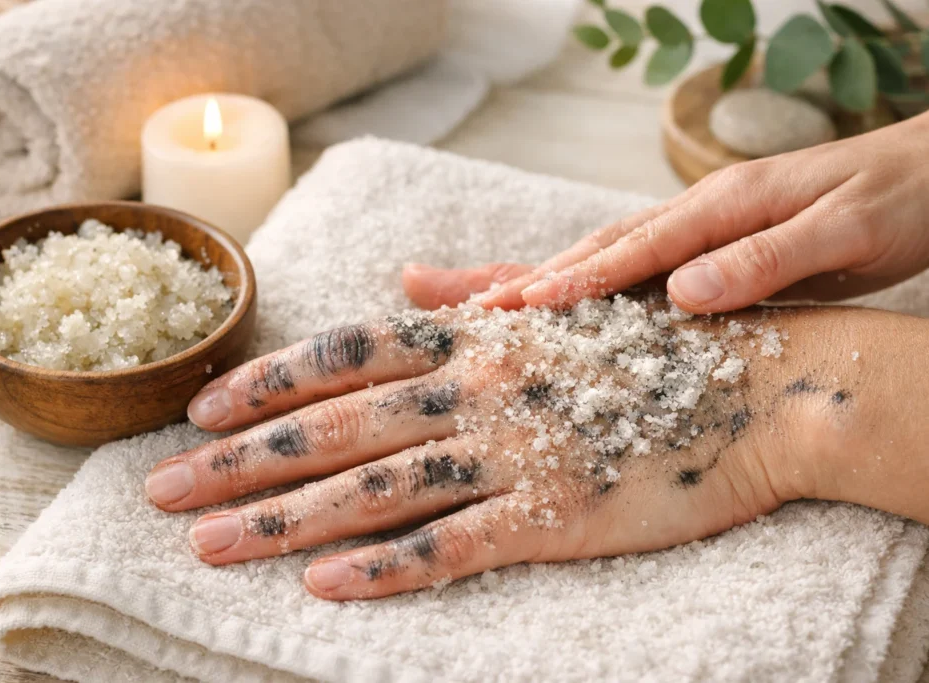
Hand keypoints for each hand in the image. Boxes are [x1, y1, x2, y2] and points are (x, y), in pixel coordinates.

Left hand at [145, 296, 816, 599]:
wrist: (765, 389)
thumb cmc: (664, 341)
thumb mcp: (568, 302)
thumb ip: (482, 293)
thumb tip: (415, 284)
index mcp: (480, 338)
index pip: (346, 356)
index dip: (268, 384)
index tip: (202, 410)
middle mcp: (479, 390)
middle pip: (335, 428)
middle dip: (241, 462)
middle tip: (163, 492)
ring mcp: (514, 455)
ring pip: (374, 491)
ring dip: (285, 522)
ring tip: (209, 547)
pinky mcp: (555, 519)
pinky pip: (453, 546)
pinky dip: (385, 567)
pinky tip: (323, 587)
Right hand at [403, 86, 928, 313]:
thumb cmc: (898, 202)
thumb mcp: (847, 233)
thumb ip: (766, 262)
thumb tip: (683, 291)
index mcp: (720, 210)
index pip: (625, 254)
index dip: (562, 285)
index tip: (502, 314)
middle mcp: (696, 215)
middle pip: (589, 247)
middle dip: (517, 278)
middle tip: (440, 296)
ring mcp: (699, 229)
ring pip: (602, 256)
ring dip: (538, 280)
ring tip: (470, 302)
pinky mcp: (711, 248)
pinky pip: (632, 270)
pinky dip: (584, 287)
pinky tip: (556, 307)